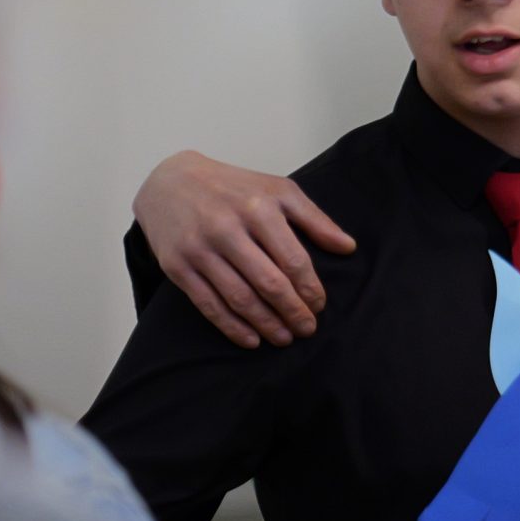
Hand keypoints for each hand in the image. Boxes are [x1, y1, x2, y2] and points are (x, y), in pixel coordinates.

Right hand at [133, 150, 355, 348]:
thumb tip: (349, 247)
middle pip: (269, 283)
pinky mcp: (177, 266)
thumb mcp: (278, 191)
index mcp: (259, 208)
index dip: (310, 289)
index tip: (320, 306)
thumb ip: (315, 219)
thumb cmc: (234, 188)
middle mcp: (228, 229)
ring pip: (239, 298)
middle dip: (293, 312)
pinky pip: (208, 304)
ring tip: (284, 338)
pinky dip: (232, 326)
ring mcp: (200, 249)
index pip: (293, 260)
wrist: (170, 181)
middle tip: (307, 330)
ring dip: (266, 324)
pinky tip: (251, 339)